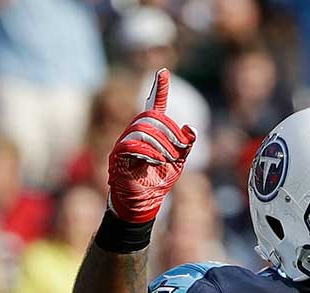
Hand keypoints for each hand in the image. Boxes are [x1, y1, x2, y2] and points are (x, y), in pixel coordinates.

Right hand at [107, 68, 195, 223]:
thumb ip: (185, 145)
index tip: (163, 72)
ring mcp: (124, 142)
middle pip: (150, 117)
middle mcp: (135, 133)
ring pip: (141, 130)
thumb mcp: (178, 162)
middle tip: (181, 149)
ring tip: (169, 159)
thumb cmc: (158, 181)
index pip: (154, 105)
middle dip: (170, 131)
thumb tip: (192, 130)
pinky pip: (131, 145)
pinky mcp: (117, 156)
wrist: (144, 202)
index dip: (159, 88)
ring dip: (161, 144)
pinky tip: (157, 161)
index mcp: (150, 132)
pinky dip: (148, 152)